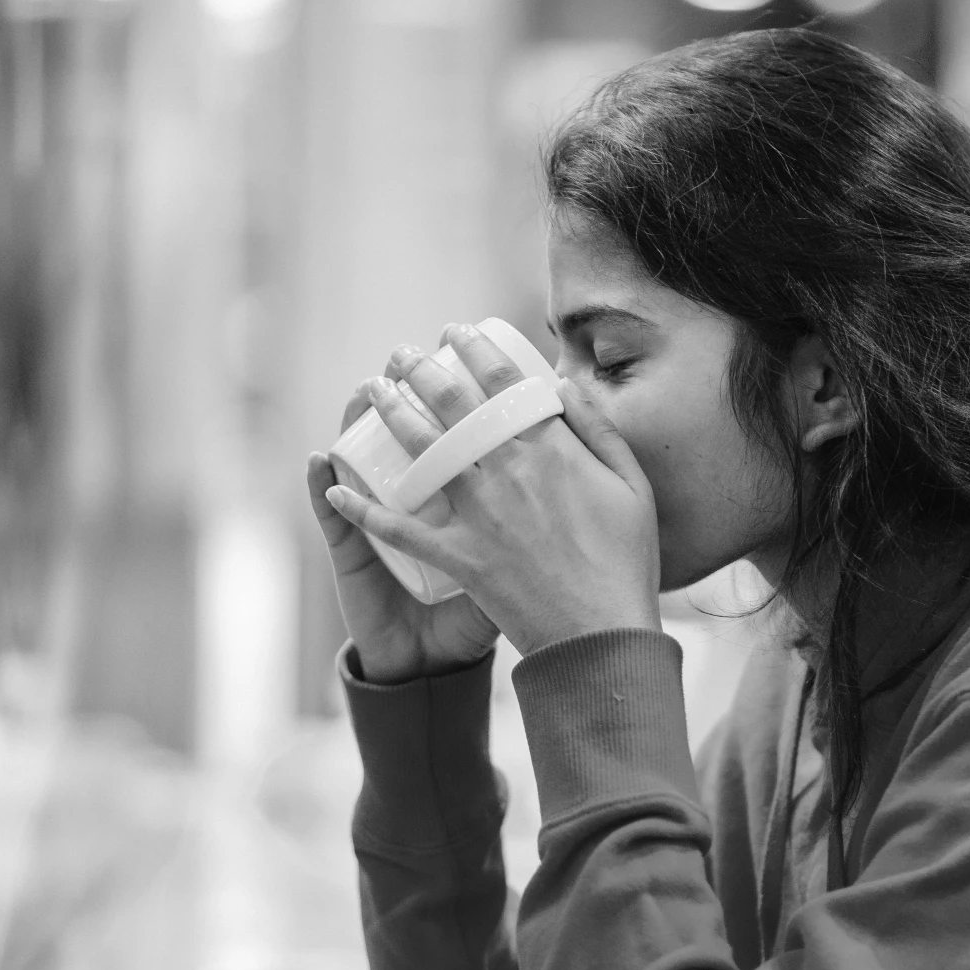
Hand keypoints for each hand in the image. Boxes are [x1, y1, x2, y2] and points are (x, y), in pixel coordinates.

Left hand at [318, 324, 661, 655]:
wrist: (604, 637)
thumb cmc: (626, 562)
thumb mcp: (632, 485)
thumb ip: (599, 429)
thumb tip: (564, 385)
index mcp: (552, 450)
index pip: (501, 382)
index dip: (474, 350)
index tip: (455, 332)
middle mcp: (508, 473)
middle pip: (450, 405)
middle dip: (419, 370)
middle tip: (401, 354)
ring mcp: (479, 515)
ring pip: (420, 452)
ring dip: (389, 414)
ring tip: (370, 390)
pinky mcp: (458, 558)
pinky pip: (400, 529)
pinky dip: (365, 510)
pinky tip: (337, 490)